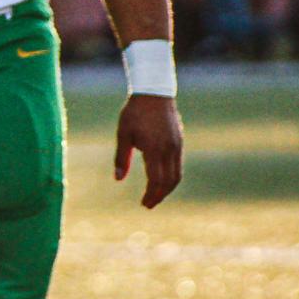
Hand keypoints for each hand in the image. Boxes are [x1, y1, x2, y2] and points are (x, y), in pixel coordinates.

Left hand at [115, 94, 183, 208]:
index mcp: (154, 149)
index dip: (151, 194)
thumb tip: (118, 179)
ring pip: (177, 175)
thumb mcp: (123, 134)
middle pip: (169, 181)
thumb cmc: (134, 113)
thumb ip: (122, 158)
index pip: (156, 180)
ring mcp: (177, 146)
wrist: (154, 93)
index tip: (144, 204)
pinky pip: (178, 165)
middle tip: (148, 204)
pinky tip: (161, 180)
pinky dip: (171, 177)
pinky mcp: (180, 142)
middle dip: (160, 195)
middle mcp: (169, 150)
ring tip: (155, 195)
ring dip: (167, 188)